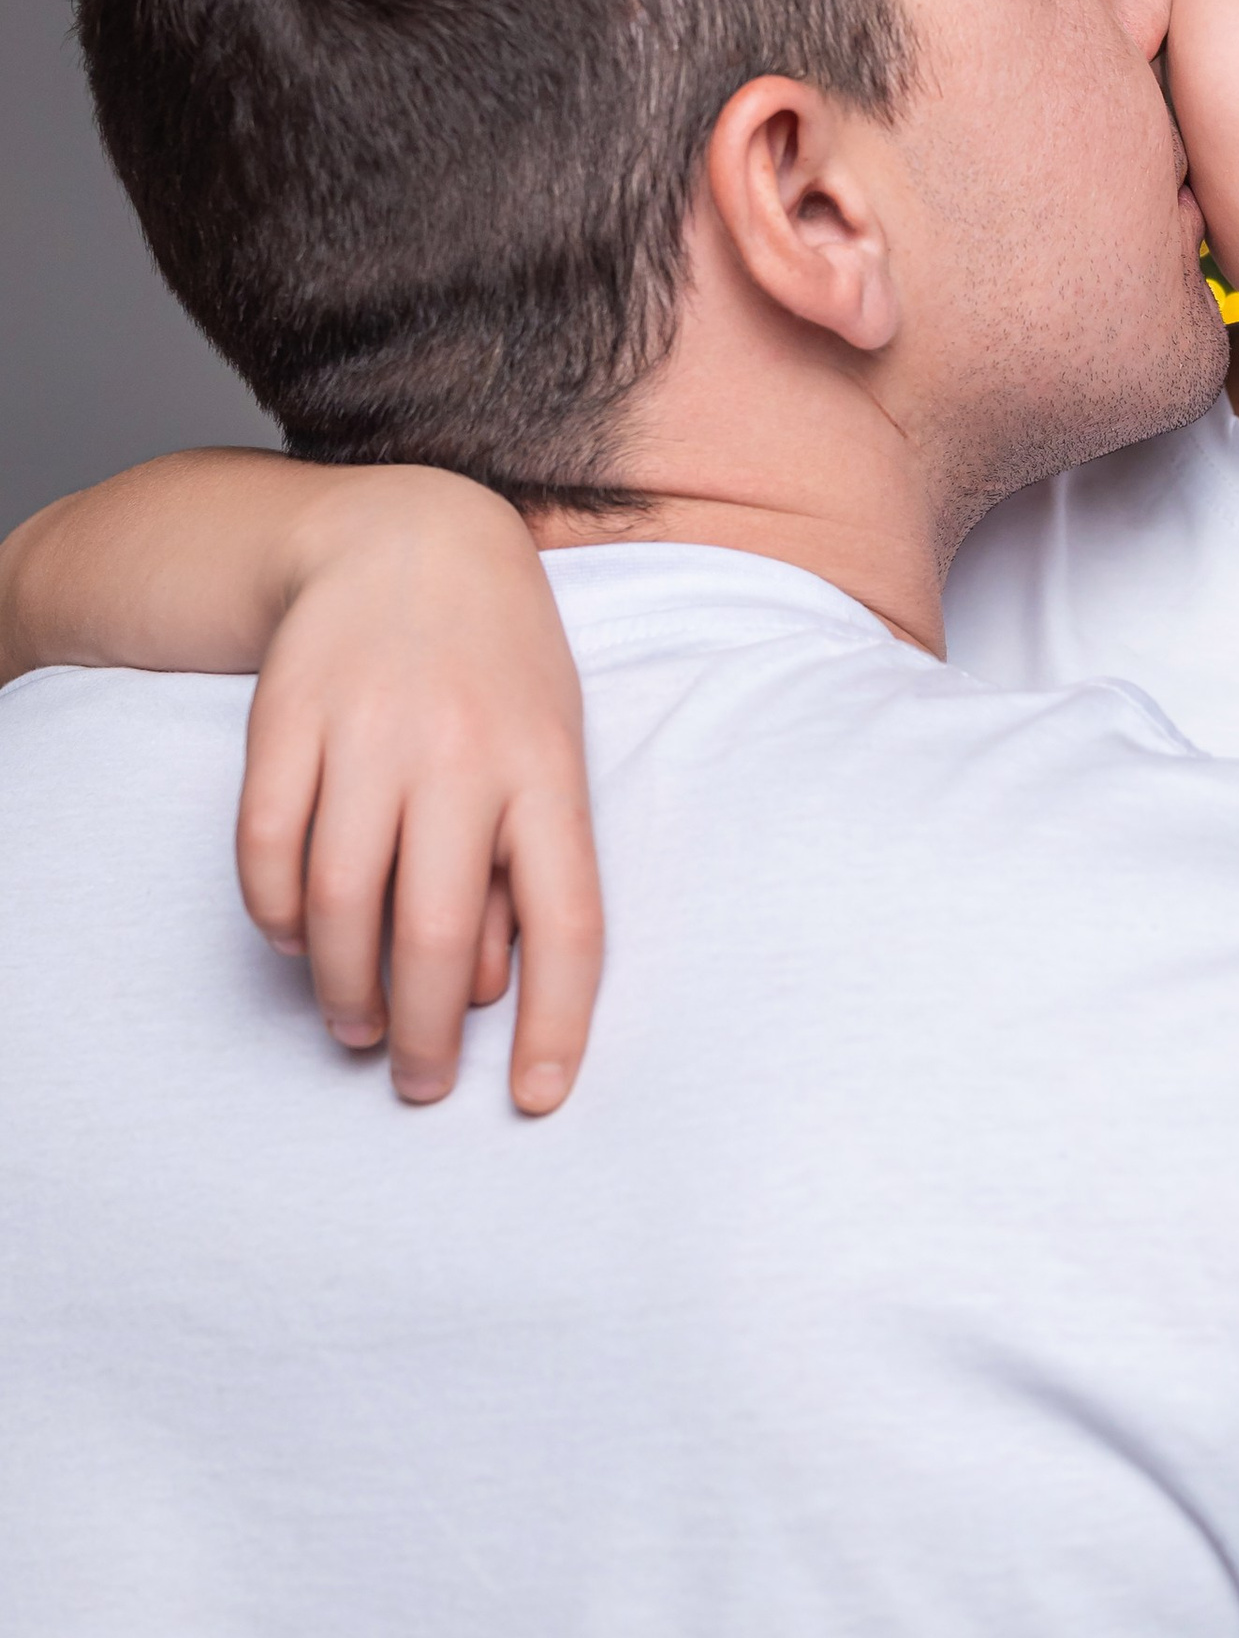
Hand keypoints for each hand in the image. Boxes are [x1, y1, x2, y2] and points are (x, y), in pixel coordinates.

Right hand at [237, 472, 603, 1112]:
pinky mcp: (288, 718)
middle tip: (420, 1082)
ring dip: (344, 989)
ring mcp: (369, 733)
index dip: (559, 1023)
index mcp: (549, 769)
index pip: (569, 921)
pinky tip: (301, 938)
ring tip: (355, 1025)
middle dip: (427, 1034)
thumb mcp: (549, 749)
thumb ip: (526, 863)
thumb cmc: (500, 670)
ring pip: (343, 902)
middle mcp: (462, 754)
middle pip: (436, 931)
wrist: (415, 537)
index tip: (539, 1100)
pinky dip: (280, 914)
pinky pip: (270, 847)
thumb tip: (495, 991)